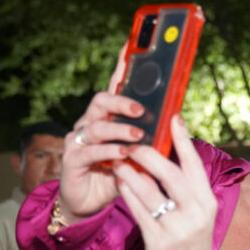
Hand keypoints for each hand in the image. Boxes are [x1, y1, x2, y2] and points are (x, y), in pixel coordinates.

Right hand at [58, 46, 146, 221]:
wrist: (89, 205)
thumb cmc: (117, 176)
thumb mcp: (139, 155)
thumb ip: (152, 138)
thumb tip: (178, 122)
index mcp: (107, 118)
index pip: (114, 87)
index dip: (120, 66)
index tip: (130, 45)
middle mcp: (89, 124)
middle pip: (101, 101)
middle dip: (121, 101)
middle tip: (141, 110)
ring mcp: (77, 141)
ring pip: (95, 126)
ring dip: (118, 129)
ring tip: (138, 136)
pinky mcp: (72, 161)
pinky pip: (90, 152)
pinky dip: (109, 152)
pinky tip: (123, 155)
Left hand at [113, 115, 217, 249]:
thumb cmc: (192, 239)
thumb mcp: (199, 212)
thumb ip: (188, 186)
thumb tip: (171, 152)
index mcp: (207, 201)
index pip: (194, 165)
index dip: (183, 139)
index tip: (172, 116)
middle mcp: (195, 213)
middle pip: (169, 174)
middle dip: (148, 154)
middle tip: (132, 141)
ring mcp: (176, 228)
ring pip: (148, 191)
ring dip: (130, 171)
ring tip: (118, 159)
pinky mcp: (158, 242)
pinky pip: (137, 210)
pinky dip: (127, 192)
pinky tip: (120, 181)